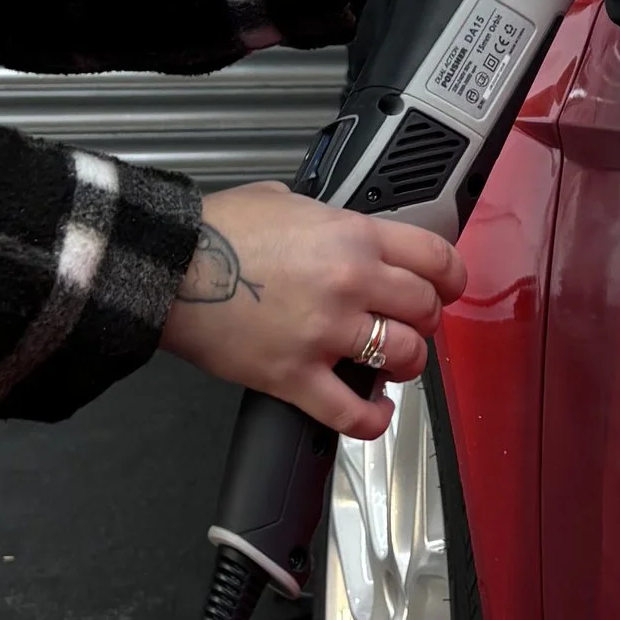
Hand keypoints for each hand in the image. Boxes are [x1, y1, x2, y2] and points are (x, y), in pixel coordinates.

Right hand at [159, 182, 464, 438]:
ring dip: (405, 364)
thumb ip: (325, 217)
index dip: (451, 277)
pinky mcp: (296, 376)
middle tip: (410, 324)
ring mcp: (326, 332)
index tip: (448, 287)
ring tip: (391, 364)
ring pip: (403, 356)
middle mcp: (350, 282)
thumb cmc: (215, 232)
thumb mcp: (284, 200)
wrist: (168, 267)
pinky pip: (352, 412)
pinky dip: (371, 420)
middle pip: (426, 309)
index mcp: (352, 235)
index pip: (435, 256)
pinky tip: (373, 413)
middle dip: (424, 320)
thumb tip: (336, 228)